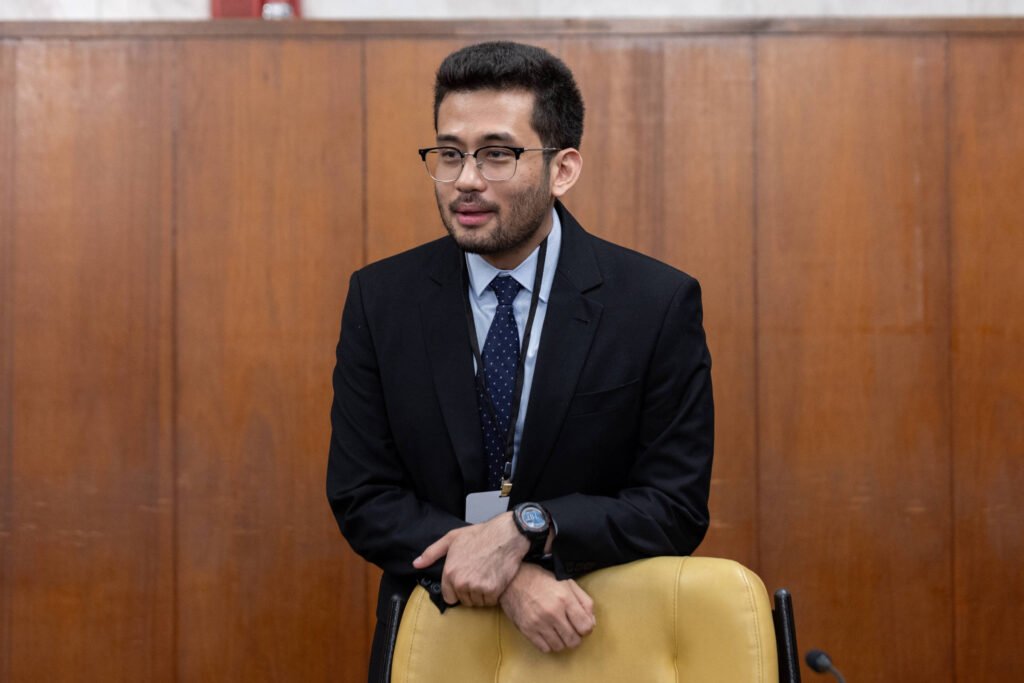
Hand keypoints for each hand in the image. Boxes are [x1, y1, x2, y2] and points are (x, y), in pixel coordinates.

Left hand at [412, 512, 528, 605]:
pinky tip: (495, 581)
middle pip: (464, 601)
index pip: (449, 597)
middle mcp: (461, 582)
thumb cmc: (480, 535)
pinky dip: (493, 595)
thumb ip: (432, 553)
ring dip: (481, 595)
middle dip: (470, 592)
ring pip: (477, 602)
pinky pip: (490, 602)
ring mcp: (477, 587)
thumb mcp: (452, 538)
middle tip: (478, 576)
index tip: (464, 582)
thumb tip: (416, 564)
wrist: (506, 535)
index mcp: (450, 572)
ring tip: (486, 577)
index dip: (456, 590)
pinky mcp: (493, 590)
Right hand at [499, 563, 595, 652]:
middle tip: (569, 628)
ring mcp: (539, 623)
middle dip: (575, 636)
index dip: (586, 628)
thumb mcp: (567, 583)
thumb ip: (584, 601)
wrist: (513, 579)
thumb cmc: (541, 579)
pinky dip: (549, 644)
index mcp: (565, 598)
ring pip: (560, 647)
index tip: (580, 624)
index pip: (586, 627)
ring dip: (562, 641)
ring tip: (558, 631)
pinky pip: (545, 648)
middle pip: (574, 640)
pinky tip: (547, 633)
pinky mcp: (527, 630)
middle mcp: (553, 613)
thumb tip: (592, 622)